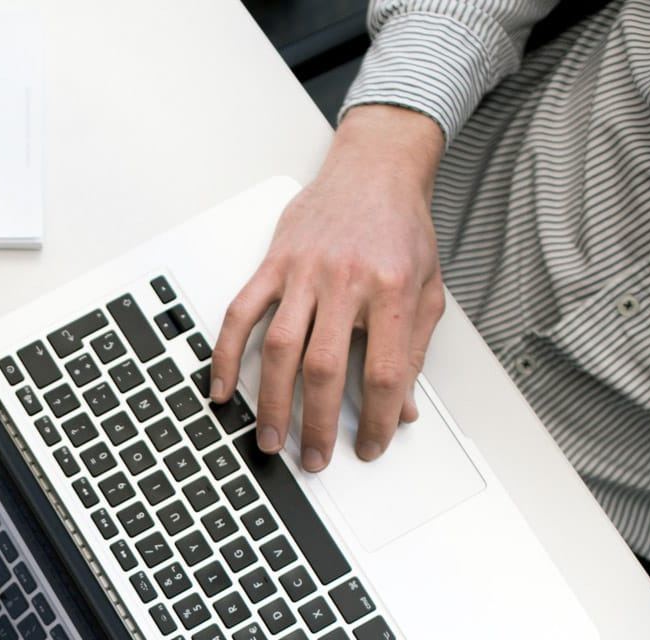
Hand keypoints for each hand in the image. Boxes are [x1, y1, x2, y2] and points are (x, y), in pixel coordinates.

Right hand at [211, 105, 447, 471]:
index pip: (383, 372)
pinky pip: (242, 312)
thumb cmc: (401, 229)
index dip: (377, 419)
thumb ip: (413, 350)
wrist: (375, 170)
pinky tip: (223, 387)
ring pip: (280, 347)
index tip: (370, 445)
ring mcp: (304, 271)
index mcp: (391, 291)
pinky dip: (227, 353)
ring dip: (272, 400)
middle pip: (325, 368)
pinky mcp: (274, 263)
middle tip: (314, 458)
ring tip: (270, 437)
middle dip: (317, 423)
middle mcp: (345, 281)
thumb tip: (404, 408)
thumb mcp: (426, 290)